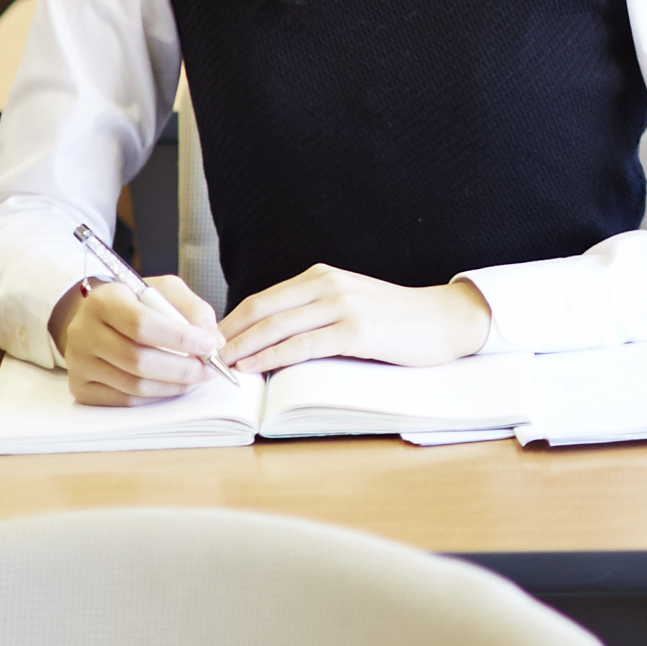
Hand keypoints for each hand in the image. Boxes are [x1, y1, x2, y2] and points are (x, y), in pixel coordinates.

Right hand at [49, 275, 226, 405]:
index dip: (180, 338)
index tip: (209, 345)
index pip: (141, 324)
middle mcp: (84, 332)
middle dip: (182, 368)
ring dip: (173, 385)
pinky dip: (156, 396)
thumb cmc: (136, 302)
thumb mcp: (164, 291)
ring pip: (133, 385)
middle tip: (210, 368)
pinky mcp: (81, 387)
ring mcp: (79, 363)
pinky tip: (173, 385)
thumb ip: (192, 309)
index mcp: (103, 300)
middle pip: (138, 360)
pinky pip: (125, 400)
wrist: (96, 317)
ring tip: (197, 377)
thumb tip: (214, 340)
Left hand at [216, 266, 493, 373]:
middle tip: (201, 356)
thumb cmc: (396, 320)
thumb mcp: (349, 305)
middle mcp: (328, 284)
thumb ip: (314, 314)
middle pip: (262, 308)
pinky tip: (252, 368)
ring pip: (277, 326)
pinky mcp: (357, 330)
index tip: (210, 344)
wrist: (445, 320)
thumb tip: (270, 339)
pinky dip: (271, 357)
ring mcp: (343, 305)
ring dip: (242, 347)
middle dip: (228, 334)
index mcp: (322, 276)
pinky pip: (302, 345)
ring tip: (218, 366)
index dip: (231, 321)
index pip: (263, 298)